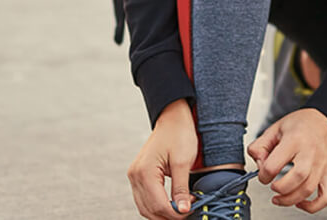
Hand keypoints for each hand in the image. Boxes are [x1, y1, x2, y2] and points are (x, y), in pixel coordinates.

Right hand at [127, 99, 197, 218]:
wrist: (173, 117)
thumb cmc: (179, 134)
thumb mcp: (183, 161)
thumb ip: (181, 188)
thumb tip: (183, 210)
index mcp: (145, 172)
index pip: (159, 205)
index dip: (175, 213)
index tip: (191, 211)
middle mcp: (135, 175)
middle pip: (149, 209)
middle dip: (168, 216)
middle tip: (187, 213)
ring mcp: (135, 175)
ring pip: (145, 207)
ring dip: (162, 213)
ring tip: (181, 209)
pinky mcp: (139, 175)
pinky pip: (145, 198)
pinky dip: (157, 205)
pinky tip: (171, 204)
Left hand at [248, 107, 326, 212]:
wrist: (326, 121)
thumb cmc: (301, 124)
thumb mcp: (275, 128)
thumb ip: (260, 145)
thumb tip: (258, 164)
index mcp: (295, 140)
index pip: (274, 165)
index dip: (263, 174)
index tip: (263, 174)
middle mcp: (311, 153)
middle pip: (296, 178)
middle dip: (279, 188)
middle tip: (272, 186)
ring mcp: (322, 165)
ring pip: (308, 190)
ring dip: (290, 199)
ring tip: (280, 198)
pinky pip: (325, 197)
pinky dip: (312, 206)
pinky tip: (300, 203)